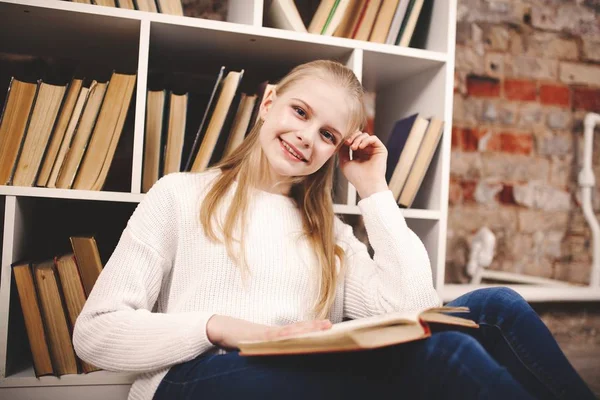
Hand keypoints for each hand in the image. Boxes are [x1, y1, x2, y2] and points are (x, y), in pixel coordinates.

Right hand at [206, 315, 331, 349]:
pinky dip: (285, 336)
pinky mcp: (258, 336)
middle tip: (330, 325)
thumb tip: (284, 353)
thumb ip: (271, 347)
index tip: (327, 326)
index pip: (298, 331)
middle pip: (298, 328)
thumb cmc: (241, 337)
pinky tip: (294, 336)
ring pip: (290, 331)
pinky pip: (274, 336)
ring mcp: (267, 333)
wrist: (222, 328)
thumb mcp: (259, 344)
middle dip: (314, 327)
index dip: (312, 328)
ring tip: (319, 328)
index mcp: (277, 334)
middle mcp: (274, 332)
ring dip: (305, 329)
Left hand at [338, 131, 388, 198]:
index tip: (344, 143)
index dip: (348, 139)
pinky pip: (373, 138)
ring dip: (357, 139)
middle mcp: (367, 151)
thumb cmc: (356, 177)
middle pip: (359, 135)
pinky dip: (366, 140)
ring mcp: (374, 150)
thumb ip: (342, 151)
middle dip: (352, 137)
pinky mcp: (381, 150)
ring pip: (365, 135)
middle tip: (348, 143)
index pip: (353, 140)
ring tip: (353, 148)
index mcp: (359, 155)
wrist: (367, 184)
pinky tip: (360, 147)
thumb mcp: (344, 162)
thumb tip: (343, 140)